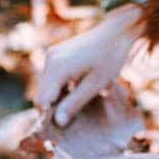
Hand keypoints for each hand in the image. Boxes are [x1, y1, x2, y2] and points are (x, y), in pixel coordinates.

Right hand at [33, 5, 140, 126]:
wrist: (116, 31)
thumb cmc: (109, 57)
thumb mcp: (95, 84)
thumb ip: (74, 103)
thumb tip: (58, 122)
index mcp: (57, 68)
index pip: (42, 101)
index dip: (50, 116)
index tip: (65, 127)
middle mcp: (50, 60)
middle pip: (42, 94)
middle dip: (54, 107)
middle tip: (74, 116)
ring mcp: (52, 55)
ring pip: (46, 86)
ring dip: (58, 97)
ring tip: (78, 101)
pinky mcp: (56, 53)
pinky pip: (52, 77)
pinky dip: (60, 86)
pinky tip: (77, 88)